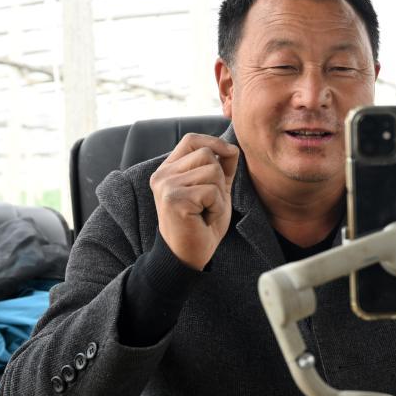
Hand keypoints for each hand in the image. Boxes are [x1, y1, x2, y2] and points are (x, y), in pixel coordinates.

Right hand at [149, 133, 238, 269]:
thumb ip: (222, 169)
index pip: (191, 140)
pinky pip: (212, 191)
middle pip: (207, 154)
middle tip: (209, 202)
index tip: (230, 153)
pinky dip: (216, 206)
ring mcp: (166, 185)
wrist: (189, 255)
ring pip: (212, 171)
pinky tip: (204, 218)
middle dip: (219, 178)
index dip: (214, 142)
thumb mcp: (215, 191)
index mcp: (169, 170)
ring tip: (206, 210)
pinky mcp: (175, 199)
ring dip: (219, 195)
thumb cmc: (202, 224)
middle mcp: (163, 175)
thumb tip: (232, 147)